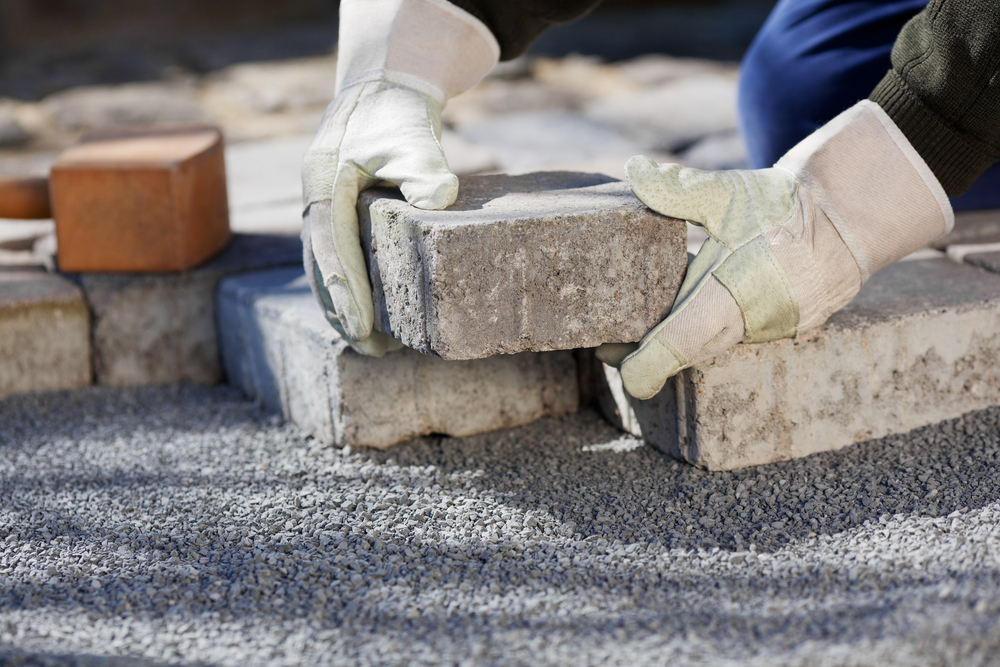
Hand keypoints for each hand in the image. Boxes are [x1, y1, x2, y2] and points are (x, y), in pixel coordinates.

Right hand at [302, 83, 455, 355]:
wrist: (382, 92)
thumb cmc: (397, 115)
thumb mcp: (412, 135)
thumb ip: (425, 165)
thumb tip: (440, 197)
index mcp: (324, 181)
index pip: (330, 244)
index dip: (344, 288)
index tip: (361, 326)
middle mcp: (316, 200)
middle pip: (320, 266)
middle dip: (342, 311)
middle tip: (370, 350)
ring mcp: (322, 209)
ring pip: (324, 268)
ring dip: (343, 308)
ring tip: (373, 348)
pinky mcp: (337, 216)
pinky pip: (336, 261)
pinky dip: (349, 291)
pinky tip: (370, 318)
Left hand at [597, 100, 952, 398]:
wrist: (849, 216)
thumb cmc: (783, 204)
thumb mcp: (730, 193)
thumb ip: (679, 189)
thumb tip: (635, 171)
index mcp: (741, 288)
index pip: (685, 338)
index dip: (649, 362)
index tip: (624, 374)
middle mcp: (757, 320)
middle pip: (689, 353)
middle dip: (646, 356)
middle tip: (607, 347)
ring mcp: (773, 331)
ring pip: (710, 348)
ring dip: (673, 346)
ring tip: (629, 337)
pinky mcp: (781, 332)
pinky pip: (731, 341)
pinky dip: (702, 336)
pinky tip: (675, 321)